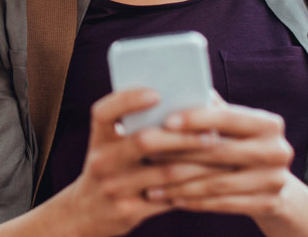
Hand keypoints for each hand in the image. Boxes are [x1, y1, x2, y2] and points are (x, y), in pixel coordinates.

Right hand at [60, 88, 225, 236]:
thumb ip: (135, 124)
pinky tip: (211, 178)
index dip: (129, 100)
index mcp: (99, 137)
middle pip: (144, 141)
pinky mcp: (129, 211)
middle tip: (211, 132)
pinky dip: (193, 186)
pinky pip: (169, 197)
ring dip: (198, 162)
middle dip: (182, 135)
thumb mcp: (110, 145)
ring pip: (165, 172)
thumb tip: (183, 102)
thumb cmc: (112, 167)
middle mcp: (102, 161)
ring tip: (221, 154)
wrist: (86, 213)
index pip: (105, 112)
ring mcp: (114, 188)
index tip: (157, 93)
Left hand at [140, 100, 296, 227]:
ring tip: (151, 182)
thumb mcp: (236, 127)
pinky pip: (222, 204)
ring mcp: (274, 180)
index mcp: (269, 124)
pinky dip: (194, 201)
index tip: (167, 121)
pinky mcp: (268, 204)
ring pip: (217, 183)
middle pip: (219, 152)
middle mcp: (277, 151)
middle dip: (179, 152)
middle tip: (147, 152)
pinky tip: (171, 198)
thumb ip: (212, 110)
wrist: (277, 186)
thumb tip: (176, 88)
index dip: (196, 118)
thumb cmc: (243, 146)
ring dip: (180, 183)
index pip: (228, 118)